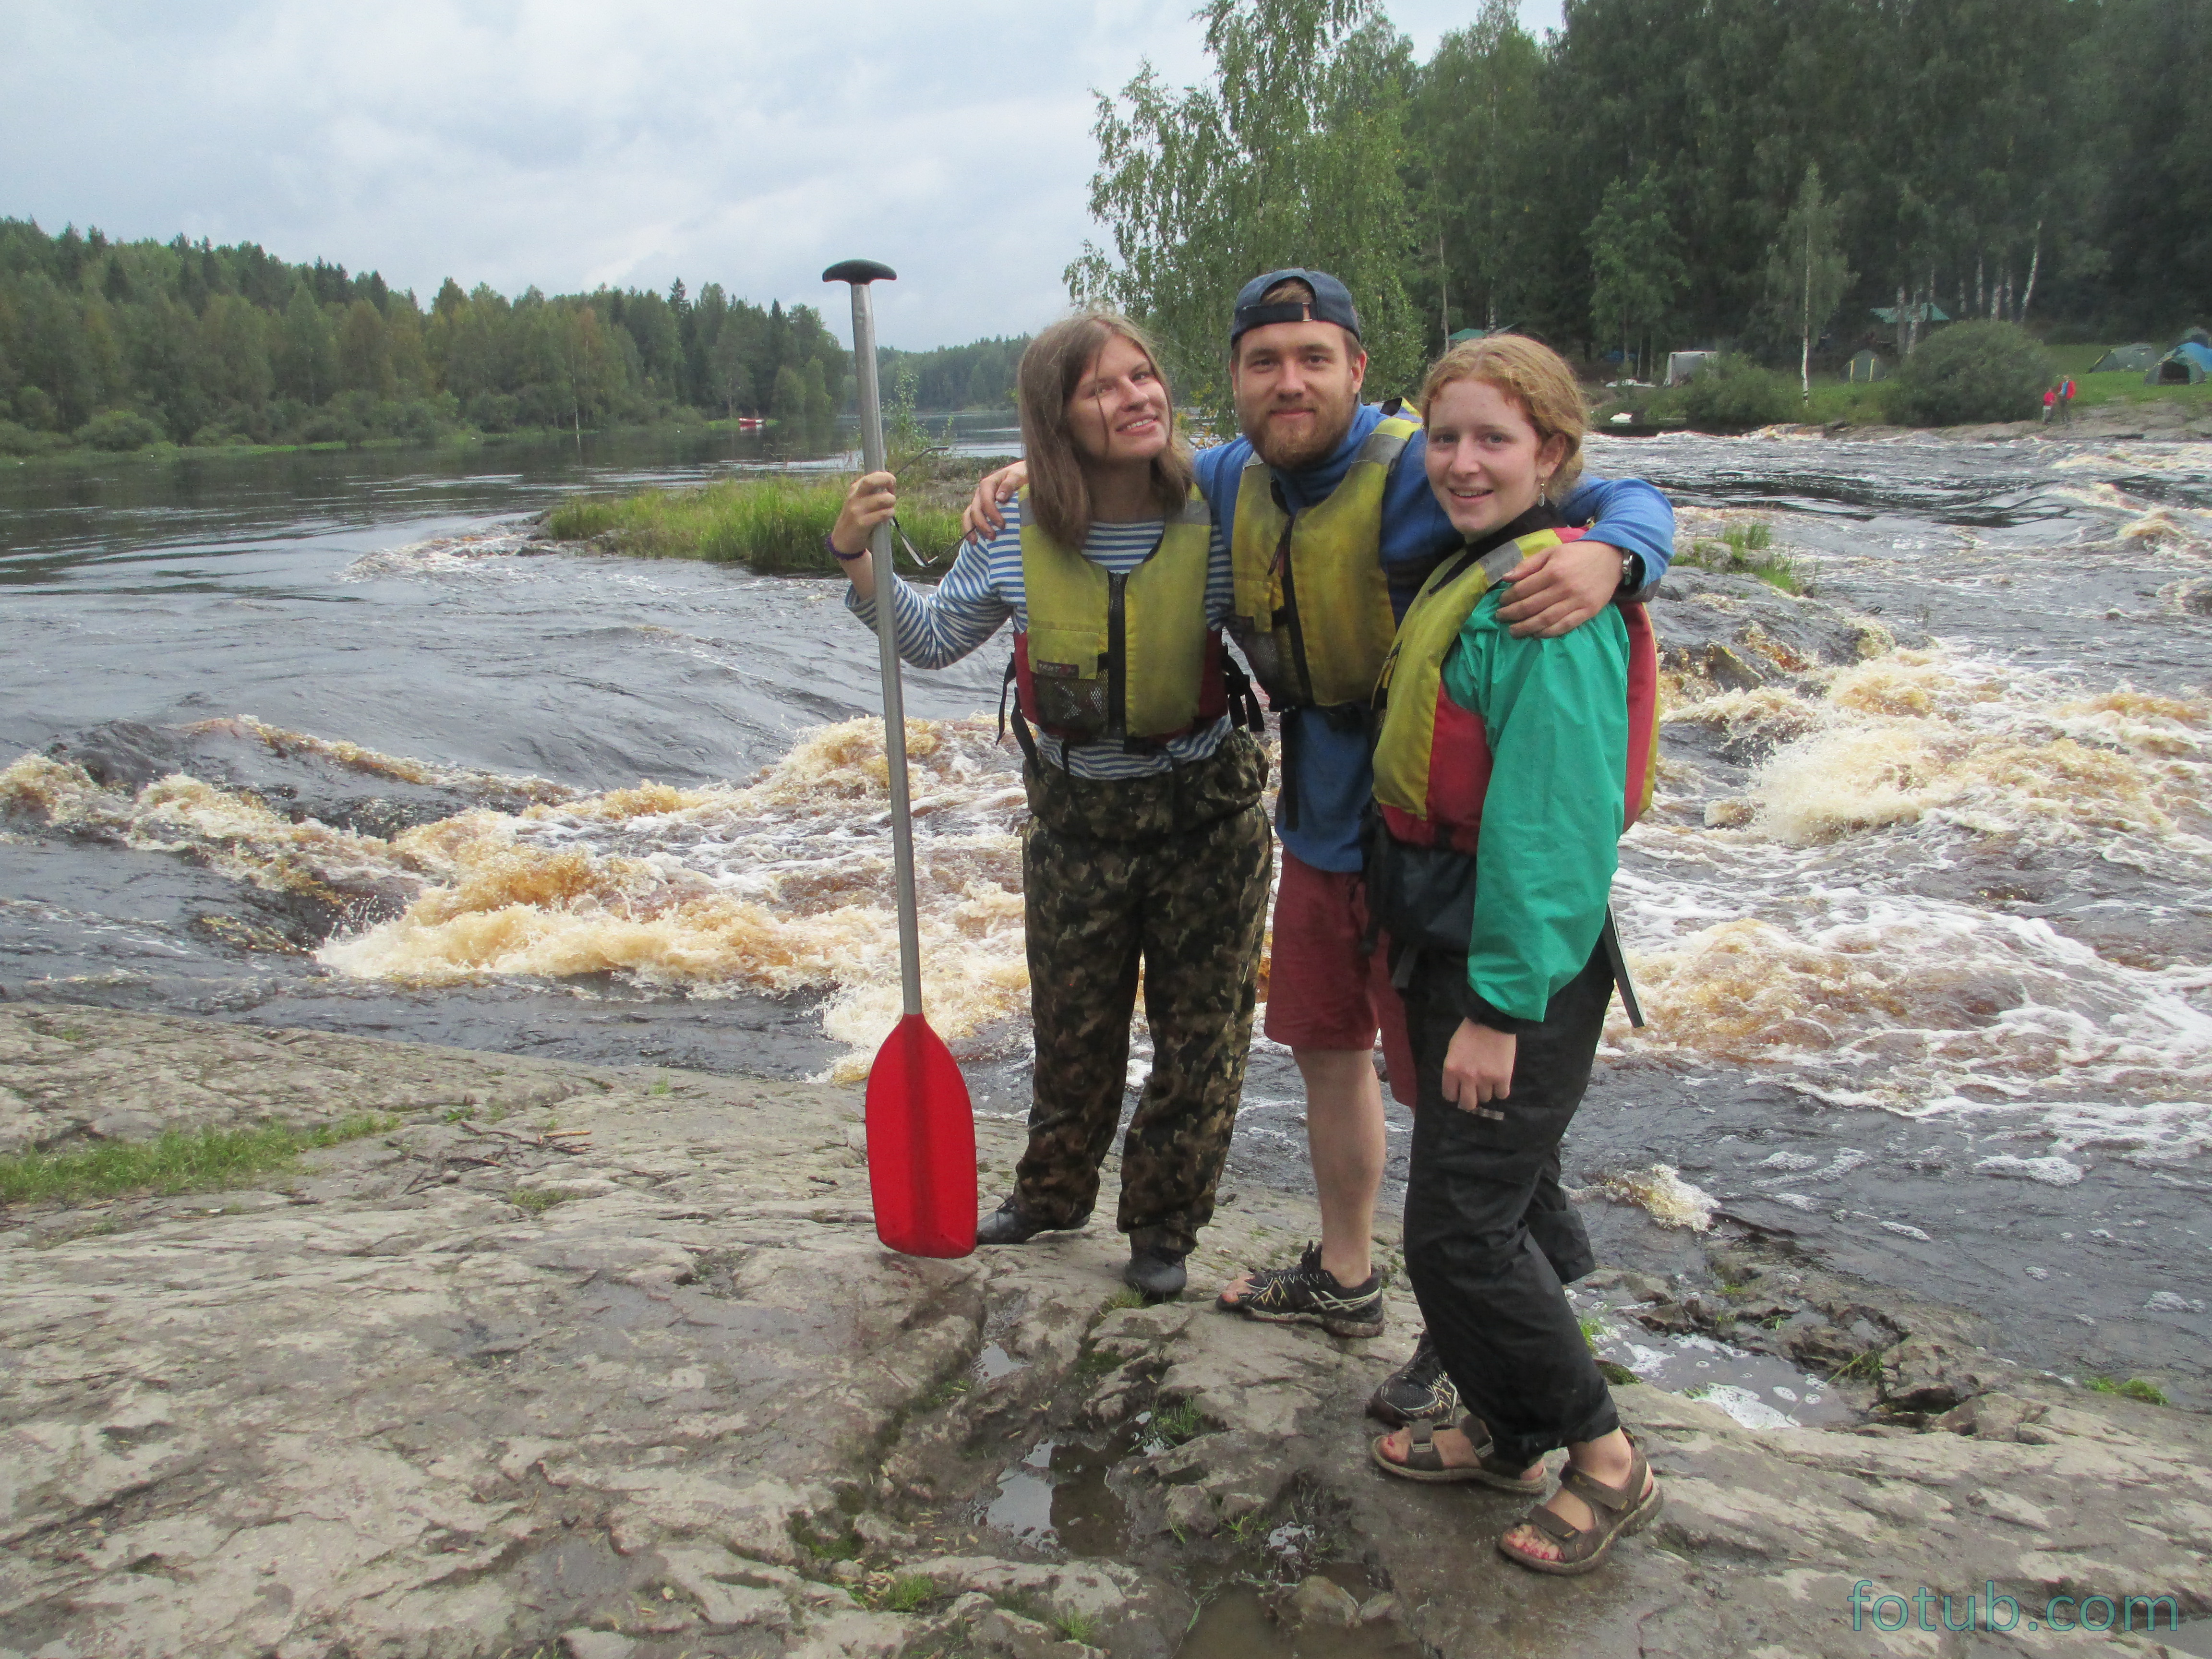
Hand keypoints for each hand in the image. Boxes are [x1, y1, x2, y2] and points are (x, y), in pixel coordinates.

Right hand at [831, 471, 896, 557]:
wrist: (842, 540)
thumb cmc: (856, 519)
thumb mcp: (859, 502)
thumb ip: (872, 493)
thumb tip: (890, 486)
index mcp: (855, 489)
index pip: (872, 476)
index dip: (885, 478)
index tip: (891, 486)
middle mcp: (854, 497)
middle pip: (871, 481)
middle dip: (887, 482)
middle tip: (893, 492)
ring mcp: (857, 510)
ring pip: (882, 499)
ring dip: (891, 503)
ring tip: (889, 508)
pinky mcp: (861, 523)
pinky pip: (882, 514)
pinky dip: (889, 514)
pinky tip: (887, 517)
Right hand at [962, 461, 1027, 541]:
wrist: (1022, 475)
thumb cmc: (1021, 475)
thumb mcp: (1018, 476)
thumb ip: (1009, 485)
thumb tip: (1000, 498)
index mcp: (988, 484)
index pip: (986, 500)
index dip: (992, 513)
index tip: (1002, 525)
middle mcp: (980, 493)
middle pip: (975, 510)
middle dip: (982, 525)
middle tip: (993, 537)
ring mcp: (978, 502)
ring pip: (968, 516)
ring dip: (971, 530)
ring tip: (975, 542)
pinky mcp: (980, 510)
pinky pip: (970, 519)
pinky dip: (970, 530)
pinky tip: (974, 541)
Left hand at [1441, 1018, 1515, 1107]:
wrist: (1492, 1020)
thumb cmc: (1469, 1032)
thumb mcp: (1453, 1050)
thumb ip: (1454, 1069)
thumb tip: (1457, 1086)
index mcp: (1451, 1070)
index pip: (1450, 1096)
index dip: (1455, 1095)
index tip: (1460, 1091)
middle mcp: (1467, 1078)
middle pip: (1468, 1104)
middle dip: (1470, 1100)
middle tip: (1474, 1094)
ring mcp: (1486, 1079)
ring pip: (1486, 1098)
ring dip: (1487, 1091)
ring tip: (1489, 1080)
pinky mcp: (1503, 1078)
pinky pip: (1502, 1094)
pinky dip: (1501, 1090)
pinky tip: (1500, 1081)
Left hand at [1495, 539, 1624, 636]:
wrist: (1610, 557)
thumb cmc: (1577, 554)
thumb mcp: (1551, 552)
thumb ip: (1528, 565)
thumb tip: (1506, 578)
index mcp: (1553, 571)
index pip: (1523, 589)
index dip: (1508, 598)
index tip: (1500, 602)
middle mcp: (1564, 588)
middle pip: (1532, 606)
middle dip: (1512, 614)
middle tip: (1501, 618)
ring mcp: (1577, 601)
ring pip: (1546, 620)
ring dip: (1526, 627)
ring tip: (1513, 631)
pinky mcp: (1588, 611)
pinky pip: (1565, 626)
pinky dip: (1549, 633)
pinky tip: (1537, 634)